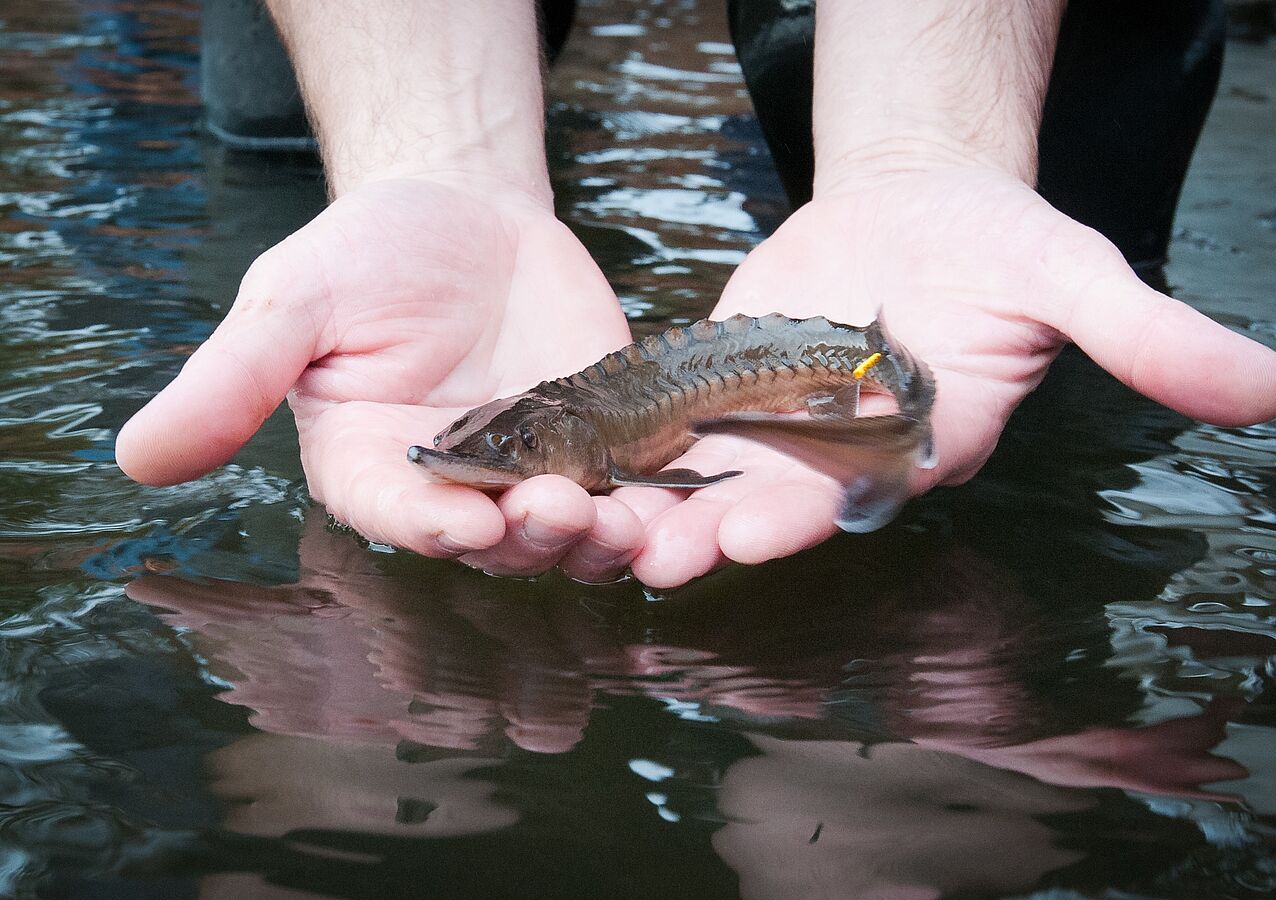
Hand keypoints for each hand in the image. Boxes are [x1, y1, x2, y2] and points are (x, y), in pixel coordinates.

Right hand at [116, 176, 646, 578]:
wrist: (469, 215)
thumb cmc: (369, 251)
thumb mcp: (293, 301)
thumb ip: (231, 379)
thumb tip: (136, 459)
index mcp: (373, 468)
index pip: (396, 516)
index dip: (428, 526)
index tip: (460, 523)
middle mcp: (457, 488)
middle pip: (494, 540)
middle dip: (528, 535)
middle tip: (562, 509)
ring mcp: (536, 473)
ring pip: (569, 535)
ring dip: (599, 540)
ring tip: (626, 521)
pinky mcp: (602, 448)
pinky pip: (631, 492)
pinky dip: (656, 508)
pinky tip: (684, 507)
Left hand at [616, 168, 1275, 585]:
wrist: (924, 206)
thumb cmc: (1003, 245)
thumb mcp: (1074, 275)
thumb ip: (1149, 337)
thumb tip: (1274, 386)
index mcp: (920, 441)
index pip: (870, 493)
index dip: (817, 512)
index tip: (759, 531)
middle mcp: (843, 453)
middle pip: (773, 503)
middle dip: (710, 534)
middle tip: (642, 558)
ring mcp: (778, 425)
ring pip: (709, 478)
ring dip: (647, 505)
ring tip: (574, 518)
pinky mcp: (726, 387)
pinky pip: (671, 422)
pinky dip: (623, 441)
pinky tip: (560, 451)